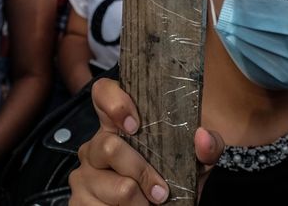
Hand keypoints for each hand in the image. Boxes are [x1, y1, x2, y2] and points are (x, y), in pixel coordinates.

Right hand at [70, 78, 225, 203]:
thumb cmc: (175, 182)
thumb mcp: (197, 164)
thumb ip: (208, 147)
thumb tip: (202, 137)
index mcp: (120, 125)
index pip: (103, 93)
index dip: (114, 102)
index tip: (134, 124)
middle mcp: (96, 145)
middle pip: (108, 146)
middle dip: (141, 172)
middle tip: (160, 190)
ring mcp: (85, 174)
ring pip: (113, 186)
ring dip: (140, 203)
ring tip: (150, 205)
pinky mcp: (79, 201)